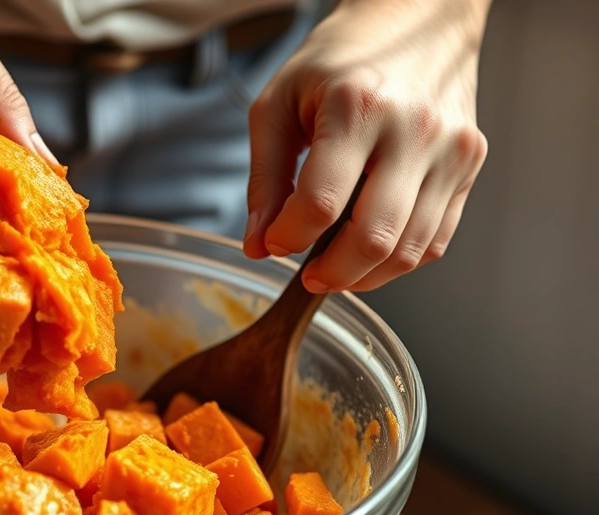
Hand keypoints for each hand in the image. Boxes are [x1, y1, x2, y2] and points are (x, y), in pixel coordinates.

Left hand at [243, 0, 490, 291]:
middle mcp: (413, 129)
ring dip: (366, 275)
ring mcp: (451, 148)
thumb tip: (257, 245)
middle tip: (308, 276)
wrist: (413, 17)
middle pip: (374, 238)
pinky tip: (370, 253)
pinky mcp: (470, 163)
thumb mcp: (278, 104)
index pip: (320, 204)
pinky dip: (400, 260)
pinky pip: (438, 238)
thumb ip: (264, 179)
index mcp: (358, 106)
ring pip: (411, 249)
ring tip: (335, 269)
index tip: (274, 243)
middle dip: (331, 274)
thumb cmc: (337, 60)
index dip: (289, 239)